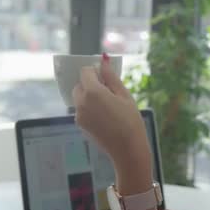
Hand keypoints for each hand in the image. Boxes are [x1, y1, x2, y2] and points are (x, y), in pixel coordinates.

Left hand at [72, 54, 151, 172]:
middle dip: (90, 84)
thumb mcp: (124, 95)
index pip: (85, 72)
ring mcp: (79, 115)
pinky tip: (105, 117)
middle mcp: (81, 102)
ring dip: (89, 97)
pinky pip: (82, 110)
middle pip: (79, 85)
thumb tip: (103, 60)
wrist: (128, 149)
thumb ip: (111, 77)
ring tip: (108, 107)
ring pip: (79, 98)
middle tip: (108, 93)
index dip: (95, 72)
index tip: (106, 79)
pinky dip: (89, 108)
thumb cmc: (130, 120)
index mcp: (93, 92)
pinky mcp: (80, 125)